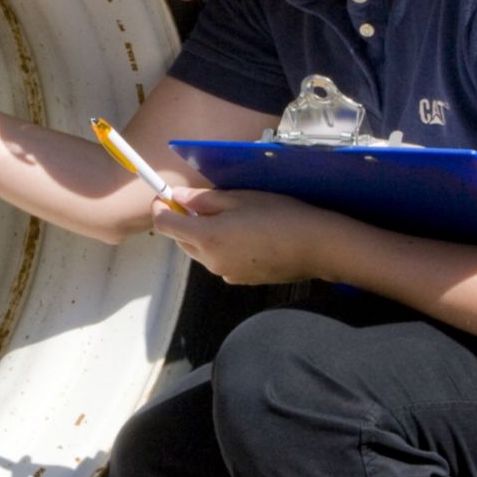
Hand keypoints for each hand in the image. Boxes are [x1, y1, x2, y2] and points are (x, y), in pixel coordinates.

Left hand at [149, 188, 337, 285]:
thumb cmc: (279, 215)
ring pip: (201, 252)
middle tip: (203, 203)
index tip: (166, 196)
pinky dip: (222, 248)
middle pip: (182, 240)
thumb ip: (203, 199)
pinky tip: (246, 237)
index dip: (161, 208)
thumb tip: (177, 197)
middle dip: (184, 221)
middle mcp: (210, 261)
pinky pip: (219, 261)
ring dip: (204, 236)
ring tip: (231, 218)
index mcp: (206, 237)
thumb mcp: (240, 198)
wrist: (316, 247)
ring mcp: (225, 274)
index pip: (165, 225)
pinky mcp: (240, 281)